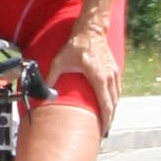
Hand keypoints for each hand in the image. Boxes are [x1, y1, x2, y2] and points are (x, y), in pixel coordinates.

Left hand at [54, 18, 121, 133]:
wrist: (91, 30)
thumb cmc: (76, 45)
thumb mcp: (60, 61)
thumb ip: (52, 76)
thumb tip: (44, 90)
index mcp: (98, 78)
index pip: (105, 104)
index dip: (106, 119)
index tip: (104, 130)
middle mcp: (109, 77)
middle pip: (113, 104)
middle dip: (109, 118)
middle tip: (104, 130)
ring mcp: (114, 73)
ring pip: (116, 97)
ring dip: (112, 109)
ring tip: (107, 120)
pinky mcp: (114, 69)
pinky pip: (117, 89)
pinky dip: (114, 99)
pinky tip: (110, 103)